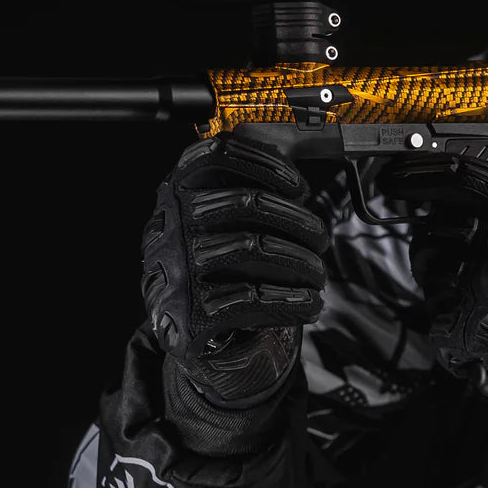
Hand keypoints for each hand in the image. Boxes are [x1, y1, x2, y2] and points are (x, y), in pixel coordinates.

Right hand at [141, 133, 328, 408]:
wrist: (181, 331)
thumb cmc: (210, 268)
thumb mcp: (210, 222)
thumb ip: (240, 188)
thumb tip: (295, 163)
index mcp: (174, 195)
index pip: (215, 156)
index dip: (264, 162)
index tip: (298, 184)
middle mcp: (168, 227)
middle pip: (244, 202)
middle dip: (296, 219)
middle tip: (320, 237)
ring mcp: (175, 271)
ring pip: (253, 247)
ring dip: (301, 262)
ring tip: (317, 274)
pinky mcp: (190, 314)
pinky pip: (254, 298)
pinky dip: (293, 301)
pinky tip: (309, 304)